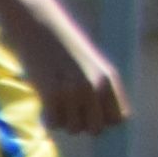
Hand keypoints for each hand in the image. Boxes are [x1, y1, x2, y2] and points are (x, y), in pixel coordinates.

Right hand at [21, 10, 127, 139]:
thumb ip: (100, 90)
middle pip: (95, 129)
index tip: (91, 116)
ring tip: (57, 103)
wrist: (39, 27)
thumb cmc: (64, 47)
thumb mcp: (92, 65)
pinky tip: (46, 104)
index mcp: (109, 78)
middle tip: (71, 111)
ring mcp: (73, 92)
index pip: (118, 118)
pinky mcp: (50, 94)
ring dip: (64, 120)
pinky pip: (54, 123)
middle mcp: (94, 87)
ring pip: (73, 128)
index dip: (104, 121)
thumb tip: (107, 123)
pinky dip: (49, 118)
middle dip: (84, 124)